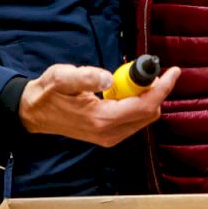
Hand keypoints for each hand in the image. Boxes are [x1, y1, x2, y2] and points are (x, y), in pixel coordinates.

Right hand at [19, 64, 180, 147]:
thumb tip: (109, 78)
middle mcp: (110, 133)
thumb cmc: (48, 93)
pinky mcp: (108, 136)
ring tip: (127, 80)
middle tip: (142, 71)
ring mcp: (110, 137)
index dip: (163, 88)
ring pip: (144, 117)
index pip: (145, 106)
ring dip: (144, 96)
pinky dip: (136, 103)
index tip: (173, 71)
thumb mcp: (61, 78)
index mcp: (102, 119)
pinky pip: (134, 119)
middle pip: (150, 113)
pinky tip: (121, 91)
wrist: (34, 113)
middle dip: (153, 90)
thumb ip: (85, 77)